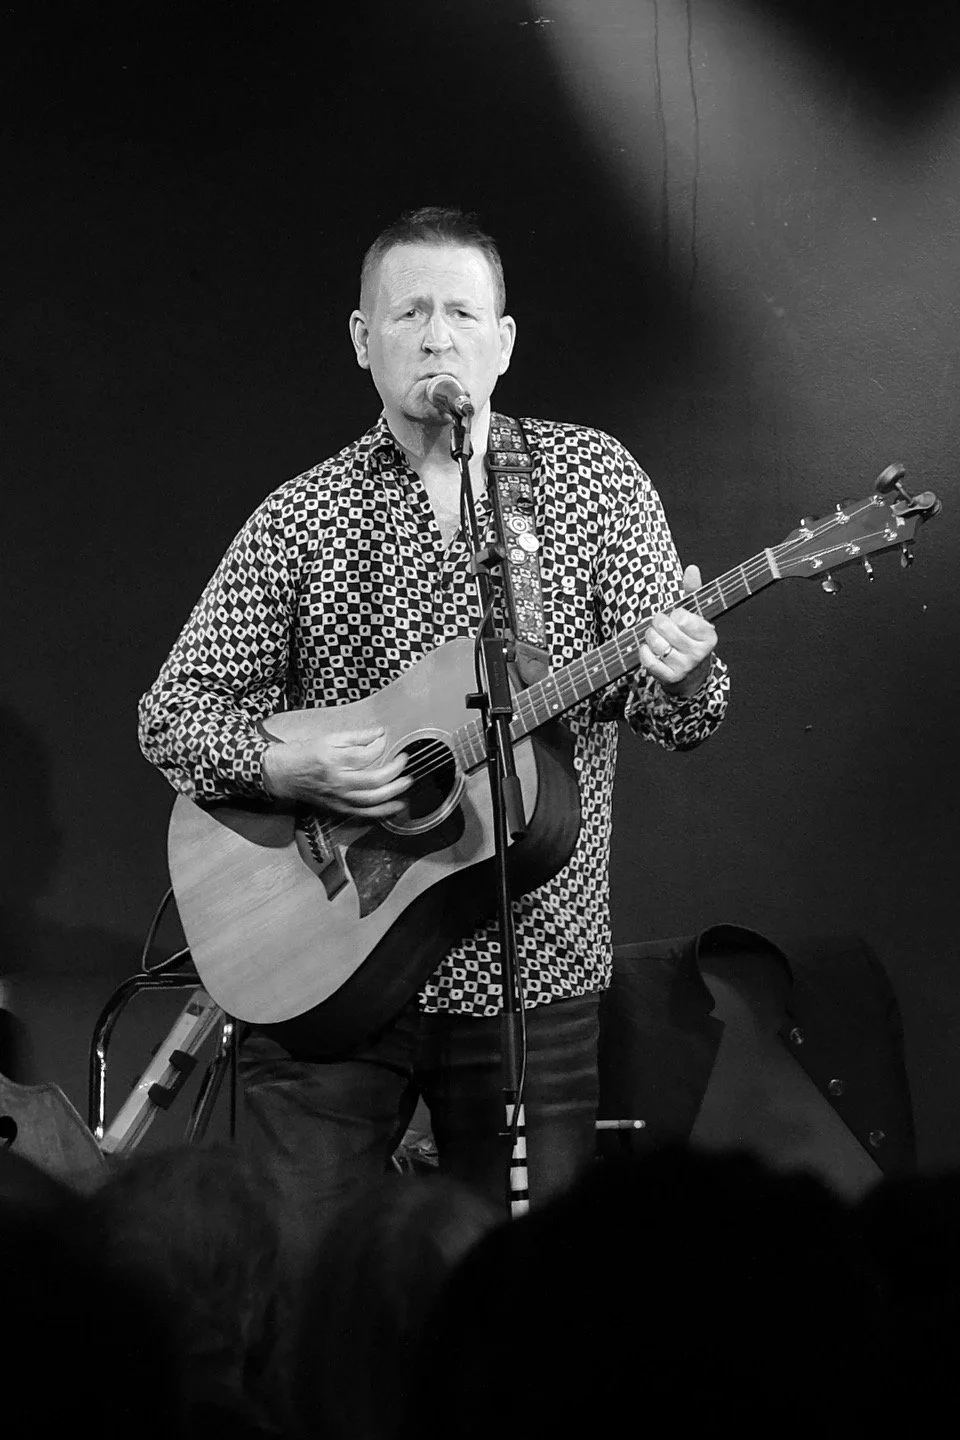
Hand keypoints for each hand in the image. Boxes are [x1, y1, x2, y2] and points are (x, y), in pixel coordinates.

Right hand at [262, 726, 411, 817]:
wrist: (281, 775)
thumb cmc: (302, 754)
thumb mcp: (328, 738)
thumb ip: (356, 737)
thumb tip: (379, 733)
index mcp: (333, 760)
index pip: (366, 754)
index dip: (380, 745)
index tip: (384, 738)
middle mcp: (337, 781)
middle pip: (374, 780)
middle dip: (394, 770)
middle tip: (404, 760)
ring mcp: (339, 798)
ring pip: (372, 800)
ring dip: (394, 792)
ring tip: (407, 783)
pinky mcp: (339, 808)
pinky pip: (364, 813)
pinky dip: (383, 811)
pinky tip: (396, 806)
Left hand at [640, 565, 717, 697]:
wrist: (691, 675)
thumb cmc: (690, 638)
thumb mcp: (695, 616)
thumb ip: (693, 591)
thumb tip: (691, 568)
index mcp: (709, 635)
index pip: (681, 617)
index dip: (674, 614)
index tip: (677, 618)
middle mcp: (699, 653)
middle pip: (665, 628)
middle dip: (657, 623)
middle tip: (659, 625)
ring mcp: (685, 667)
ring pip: (655, 644)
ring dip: (649, 638)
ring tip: (655, 637)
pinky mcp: (670, 678)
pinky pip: (648, 661)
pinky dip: (644, 652)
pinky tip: (649, 650)